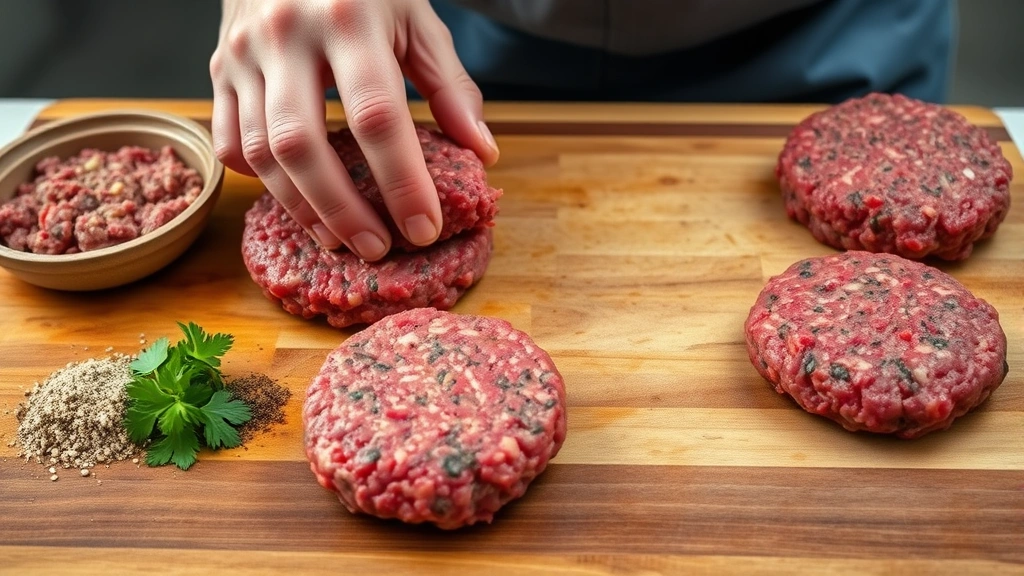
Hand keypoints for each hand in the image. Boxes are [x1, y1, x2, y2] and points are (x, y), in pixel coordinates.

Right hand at [210, 0, 498, 259]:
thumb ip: (449, 84)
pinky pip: (230, 143)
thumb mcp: (416, 17)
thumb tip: (482, 151)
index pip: (376, 116)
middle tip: (376, 247)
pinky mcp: (218, 70)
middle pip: (302, 145)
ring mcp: (242, 54)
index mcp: (348, 18)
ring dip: (302, 208)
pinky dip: (260, 182)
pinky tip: (297, 200)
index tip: (423, 227)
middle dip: (341, 210)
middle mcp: (285, 35)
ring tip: (341, 240)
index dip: (401, 181)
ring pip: (260, 153)